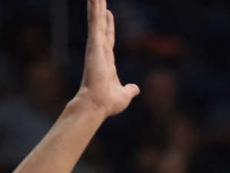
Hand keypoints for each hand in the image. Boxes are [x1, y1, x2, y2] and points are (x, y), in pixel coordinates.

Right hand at [73, 0, 138, 117]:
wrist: (98, 105)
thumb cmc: (108, 103)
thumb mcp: (124, 95)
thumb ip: (129, 89)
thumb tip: (135, 88)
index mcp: (107, 61)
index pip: (108, 38)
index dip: (108, 26)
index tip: (108, 13)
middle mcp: (100, 51)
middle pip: (101, 25)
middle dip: (100, 11)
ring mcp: (96, 47)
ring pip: (96, 21)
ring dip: (95, 6)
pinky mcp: (94, 45)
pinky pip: (94, 23)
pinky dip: (94, 11)